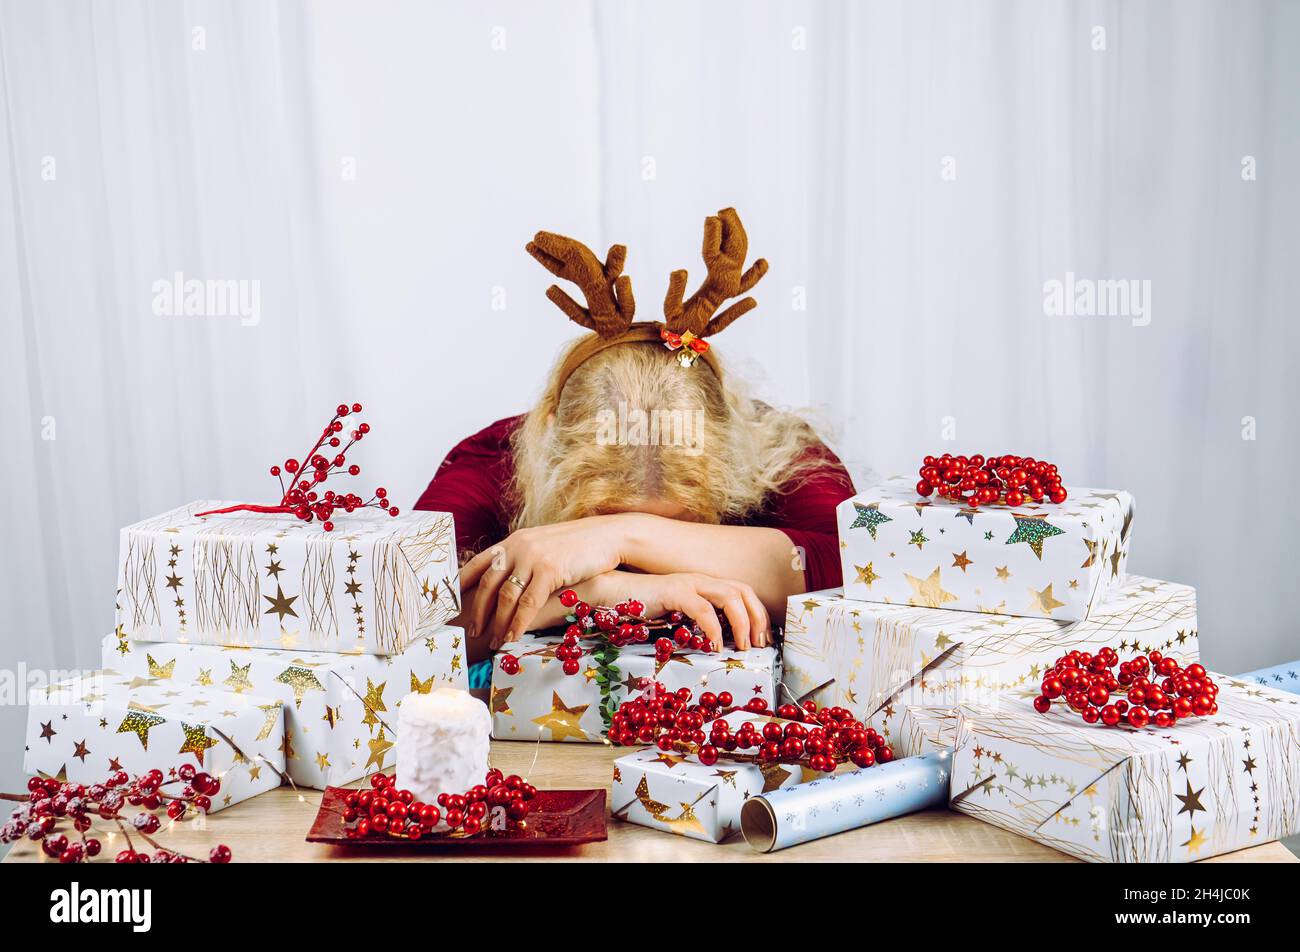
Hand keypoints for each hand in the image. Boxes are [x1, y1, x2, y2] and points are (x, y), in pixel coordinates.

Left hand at [459, 516, 629, 648]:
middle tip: (473, 632)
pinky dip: (518, 624)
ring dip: (498, 622)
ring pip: (506, 597)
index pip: (477, 563)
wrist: (605, 536)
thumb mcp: (542, 547)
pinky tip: (514, 638)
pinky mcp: (550, 570)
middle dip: (478, 611)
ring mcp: (533, 558)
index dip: (461, 585)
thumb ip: (522, 560)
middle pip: (488, 584)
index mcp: (513, 541)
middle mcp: (518, 547)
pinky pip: (528, 604)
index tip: (450, 605)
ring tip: (494, 641)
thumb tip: (505, 581)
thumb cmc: (576, 546)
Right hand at [629, 571, 770, 651]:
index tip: (764, 638)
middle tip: (759, 644)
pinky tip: (714, 645)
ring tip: (742, 646)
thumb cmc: (643, 607)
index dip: (759, 613)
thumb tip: (720, 644)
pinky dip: (713, 627)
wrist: (612, 592)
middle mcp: (702, 580)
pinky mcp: (674, 591)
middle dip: (758, 618)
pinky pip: (702, 608)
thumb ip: (698, 623)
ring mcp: (688, 583)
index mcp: (706, 585)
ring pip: (730, 596)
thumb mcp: (678, 615)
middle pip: (744, 591)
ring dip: (741, 622)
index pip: (744, 592)